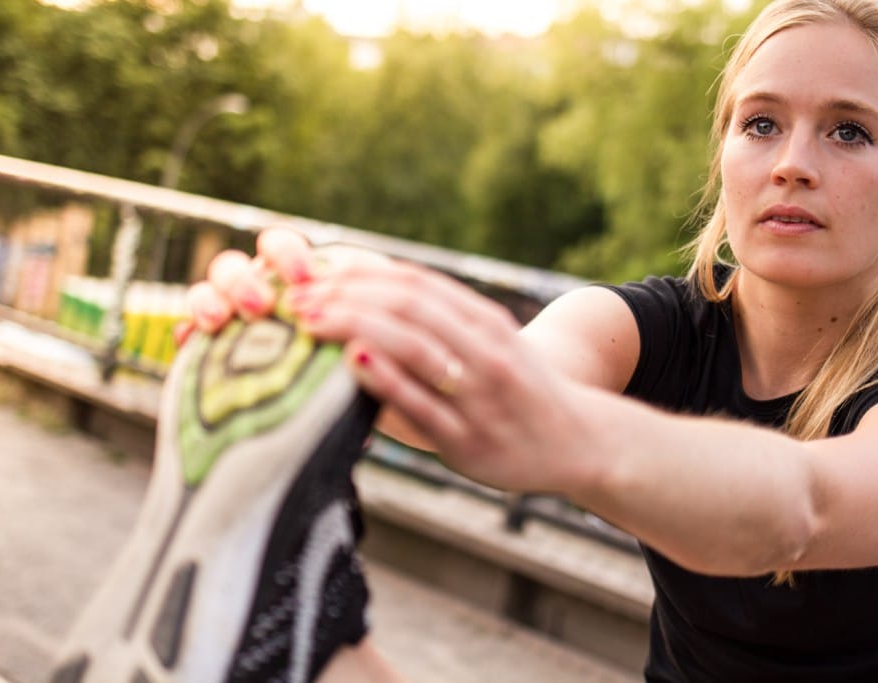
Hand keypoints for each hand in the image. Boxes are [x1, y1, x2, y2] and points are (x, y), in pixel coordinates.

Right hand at [184, 228, 386, 340]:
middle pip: (231, 266)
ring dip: (208, 301)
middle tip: (261, 306)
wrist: (338, 395)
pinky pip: (185, 336)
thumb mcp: (364, 333)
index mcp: (287, 279)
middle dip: (243, 281)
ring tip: (221, 323)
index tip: (305, 278)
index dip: (285, 254)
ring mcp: (226, 319)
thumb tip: (364, 342)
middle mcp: (252, 291)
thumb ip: (363, 324)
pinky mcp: (205, 352)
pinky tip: (192, 344)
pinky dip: (187, 337)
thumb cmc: (354, 353)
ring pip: (203, 293)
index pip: (276, 246)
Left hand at [289, 259, 591, 493]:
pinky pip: (422, 405)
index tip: (316, 273)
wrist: (581, 442)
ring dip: (357, 326)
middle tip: (296, 298)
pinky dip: (386, 380)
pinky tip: (353, 361)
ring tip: (310, 320)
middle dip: (346, 296)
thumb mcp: (493, 344)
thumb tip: (365, 303)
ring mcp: (480, 396)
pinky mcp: (469, 440)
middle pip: (410, 307)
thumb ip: (443, 324)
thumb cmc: (521, 391)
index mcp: (488, 324)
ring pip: (416, 348)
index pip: (416, 284)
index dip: (362, 273)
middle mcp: (486, 351)